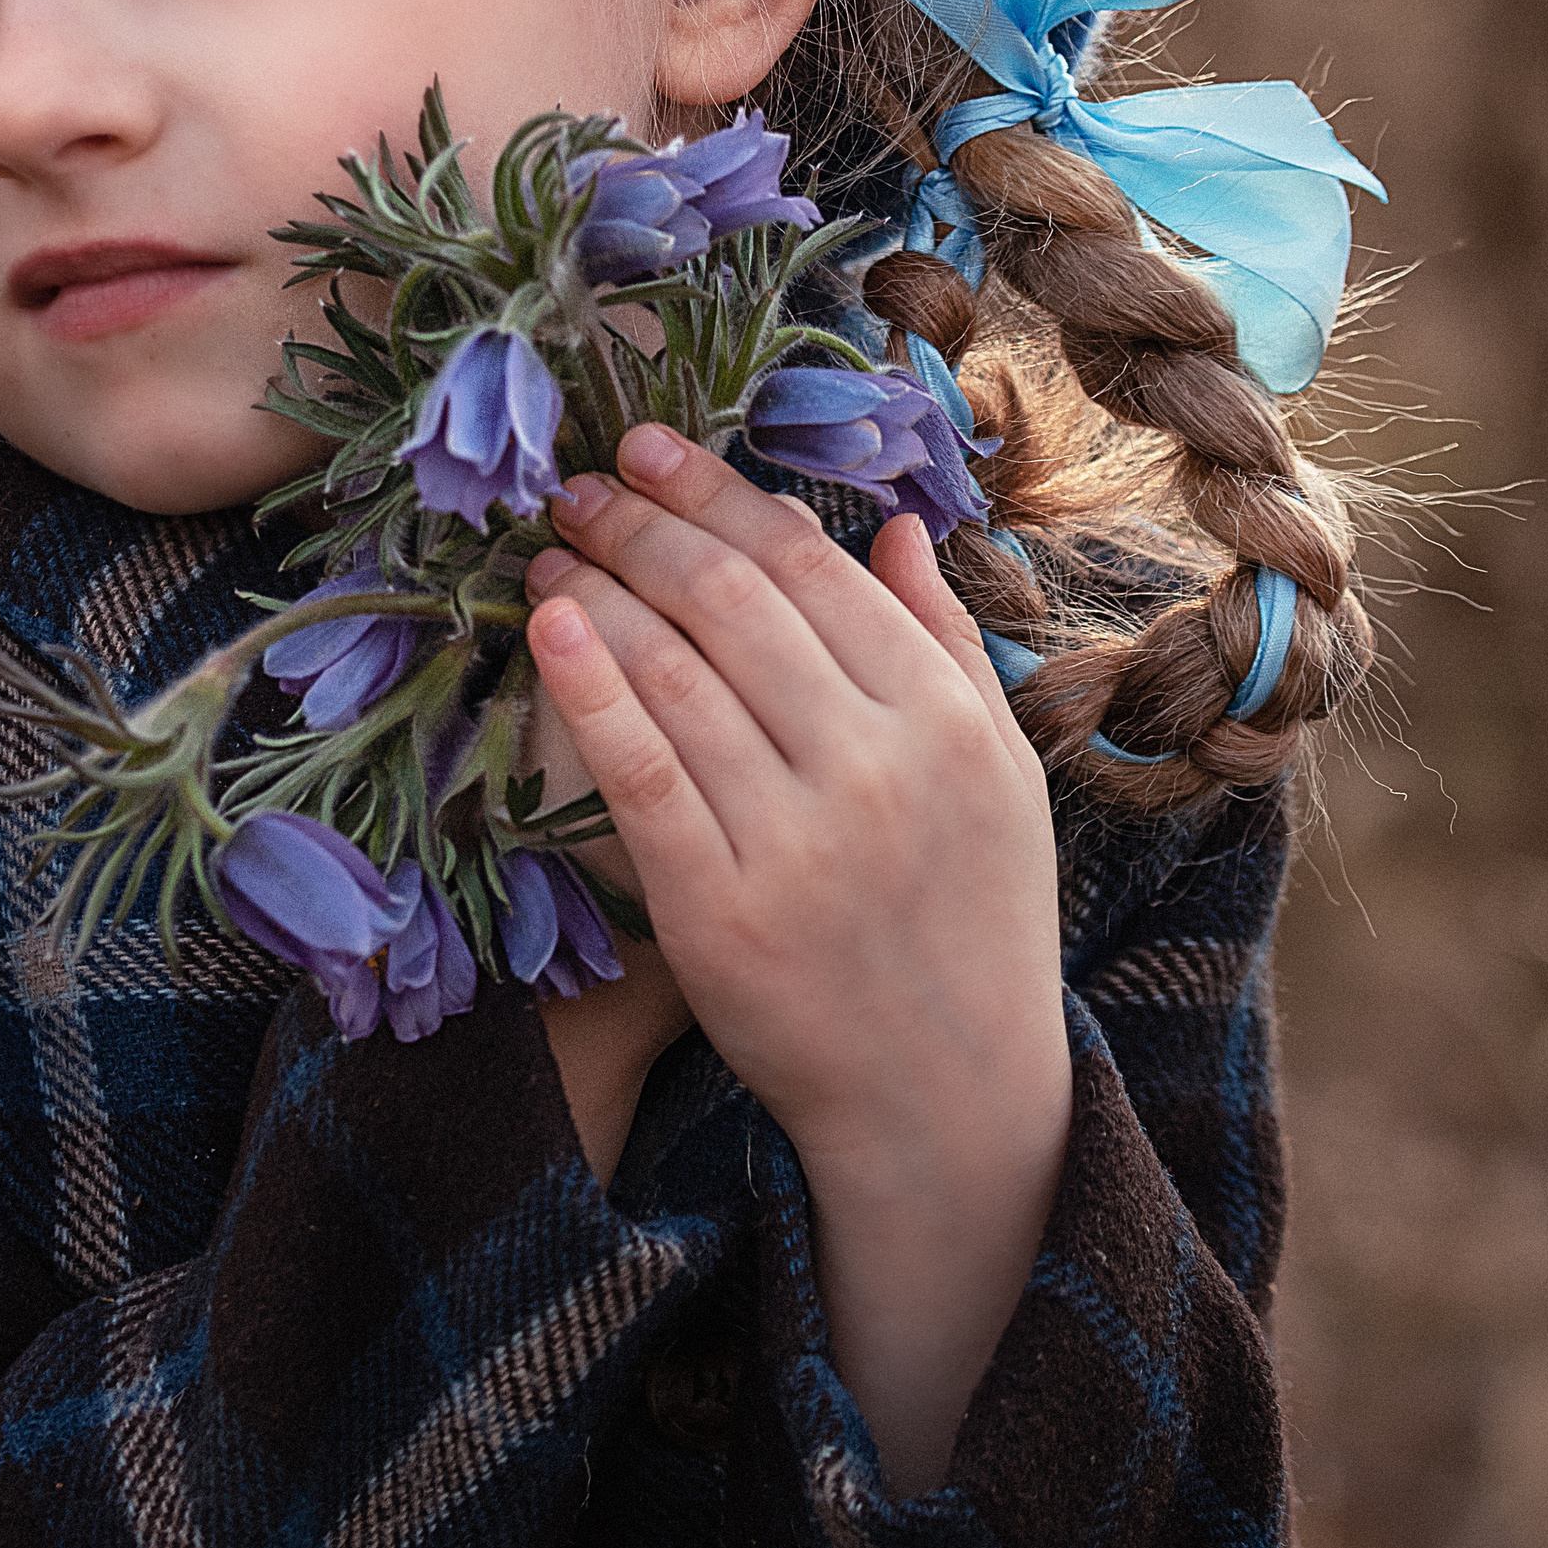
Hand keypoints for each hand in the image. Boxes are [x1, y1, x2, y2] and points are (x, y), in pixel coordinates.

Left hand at [522, 423, 1071, 1491]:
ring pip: (680, 677)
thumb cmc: (971, 922)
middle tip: (579, 480)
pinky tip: (550, 629)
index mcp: (941, 716)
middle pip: (734, 605)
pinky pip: (643, 779)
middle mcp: (874, 766)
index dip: (722, 495)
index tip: (653, 449)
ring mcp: (796, 842)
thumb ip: (945, 642)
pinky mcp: (721, 915)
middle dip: (645, 526)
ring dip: (603, 591)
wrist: (949, 1098)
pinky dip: (592, 694)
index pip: (812, 568)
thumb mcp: (997, 774)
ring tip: (551, 547)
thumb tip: (891, 523)